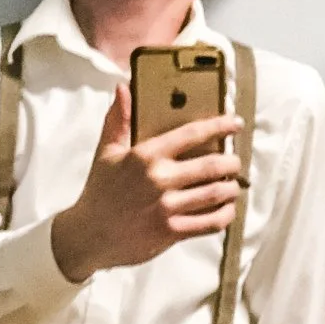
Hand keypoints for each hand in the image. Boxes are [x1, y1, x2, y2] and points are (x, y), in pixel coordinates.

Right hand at [52, 86, 242, 281]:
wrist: (88, 235)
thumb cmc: (100, 192)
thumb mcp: (106, 152)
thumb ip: (118, 119)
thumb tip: (124, 88)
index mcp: (146, 155)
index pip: (192, 134)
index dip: (220, 126)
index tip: (236, 123)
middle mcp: (159, 179)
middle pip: (212, 165)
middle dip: (232, 162)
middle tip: (236, 161)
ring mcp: (167, 207)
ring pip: (215, 194)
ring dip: (231, 189)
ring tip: (233, 186)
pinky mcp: (171, 232)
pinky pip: (209, 223)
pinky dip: (224, 216)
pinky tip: (227, 210)